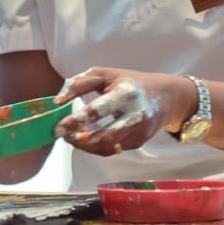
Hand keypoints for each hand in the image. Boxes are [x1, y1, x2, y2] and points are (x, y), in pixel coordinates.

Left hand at [52, 67, 173, 155]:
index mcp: (125, 94)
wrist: (165, 96)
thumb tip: (58, 101)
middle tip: (62, 135)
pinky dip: (96, 146)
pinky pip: (112, 149)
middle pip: (104, 137)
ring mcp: (139, 132)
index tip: (59, 127)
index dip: (76, 120)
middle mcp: (135, 116)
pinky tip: (87, 137)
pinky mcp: (139, 142)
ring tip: (73, 136)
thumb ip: (80, 83)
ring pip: (107, 148)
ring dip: (85, 145)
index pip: (98, 111)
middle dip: (79, 140)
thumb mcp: (105, 74)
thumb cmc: (129, 82)